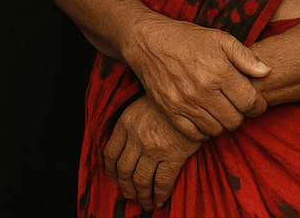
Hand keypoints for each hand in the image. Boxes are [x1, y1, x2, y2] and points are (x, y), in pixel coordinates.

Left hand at [104, 96, 201, 210]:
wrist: (188, 96)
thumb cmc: (165, 102)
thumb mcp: (139, 107)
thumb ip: (130, 125)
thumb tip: (124, 147)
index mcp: (125, 124)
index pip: (110, 152)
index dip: (111, 169)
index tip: (114, 178)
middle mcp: (136, 137)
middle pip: (124, 170)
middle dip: (126, 187)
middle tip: (130, 195)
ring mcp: (153, 148)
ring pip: (141, 179)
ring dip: (142, 195)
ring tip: (145, 203)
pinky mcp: (173, 156)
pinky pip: (162, 181)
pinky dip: (159, 194)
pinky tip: (159, 200)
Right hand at [124, 17, 269, 138]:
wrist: (148, 42)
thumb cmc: (187, 38)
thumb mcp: (219, 38)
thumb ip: (245, 57)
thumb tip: (267, 72)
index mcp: (219, 71)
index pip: (250, 103)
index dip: (257, 105)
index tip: (253, 102)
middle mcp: (203, 90)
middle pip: (235, 120)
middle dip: (240, 114)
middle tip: (234, 104)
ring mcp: (185, 103)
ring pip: (217, 129)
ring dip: (222, 123)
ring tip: (219, 109)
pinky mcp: (171, 111)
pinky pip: (196, 134)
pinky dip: (203, 130)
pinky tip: (204, 116)